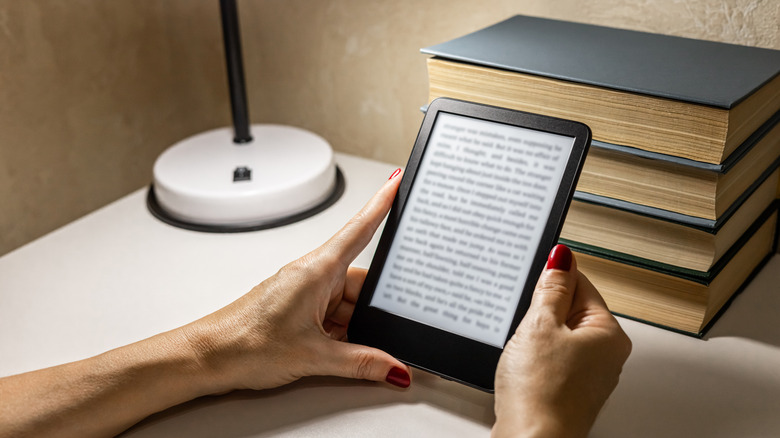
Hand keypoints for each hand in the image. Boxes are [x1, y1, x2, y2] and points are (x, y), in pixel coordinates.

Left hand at [182, 167, 411, 392]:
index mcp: (317, 270)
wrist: (206, 357)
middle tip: (385, 329)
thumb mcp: (314, 356)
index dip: (382, 202)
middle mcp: (313, 275)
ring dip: (355, 326)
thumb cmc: (244, 342)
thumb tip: (394, 367)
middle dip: (374, 307)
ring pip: (348, 302)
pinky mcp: (298, 308)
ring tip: (346, 350)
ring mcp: (305, 292)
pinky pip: (333, 314)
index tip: (398, 180)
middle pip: (361, 282)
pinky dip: (340, 333)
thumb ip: (362, 362)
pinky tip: (335, 352)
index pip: (361, 228)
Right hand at [492, 244, 631, 437]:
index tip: (534, 277)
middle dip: (542, 312)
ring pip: (558, 337)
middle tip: (527, 327)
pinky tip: (524, 369)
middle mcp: (606, 355)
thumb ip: (551, 288)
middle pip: (570, 311)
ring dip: (536, 337)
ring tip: (526, 353)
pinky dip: (535, 359)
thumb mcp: (540, 325)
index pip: (582, 284)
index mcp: (609, 333)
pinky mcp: (569, 391)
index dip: (553, 278)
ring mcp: (588, 375)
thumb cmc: (541, 393)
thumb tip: (562, 258)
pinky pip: (552, 360)